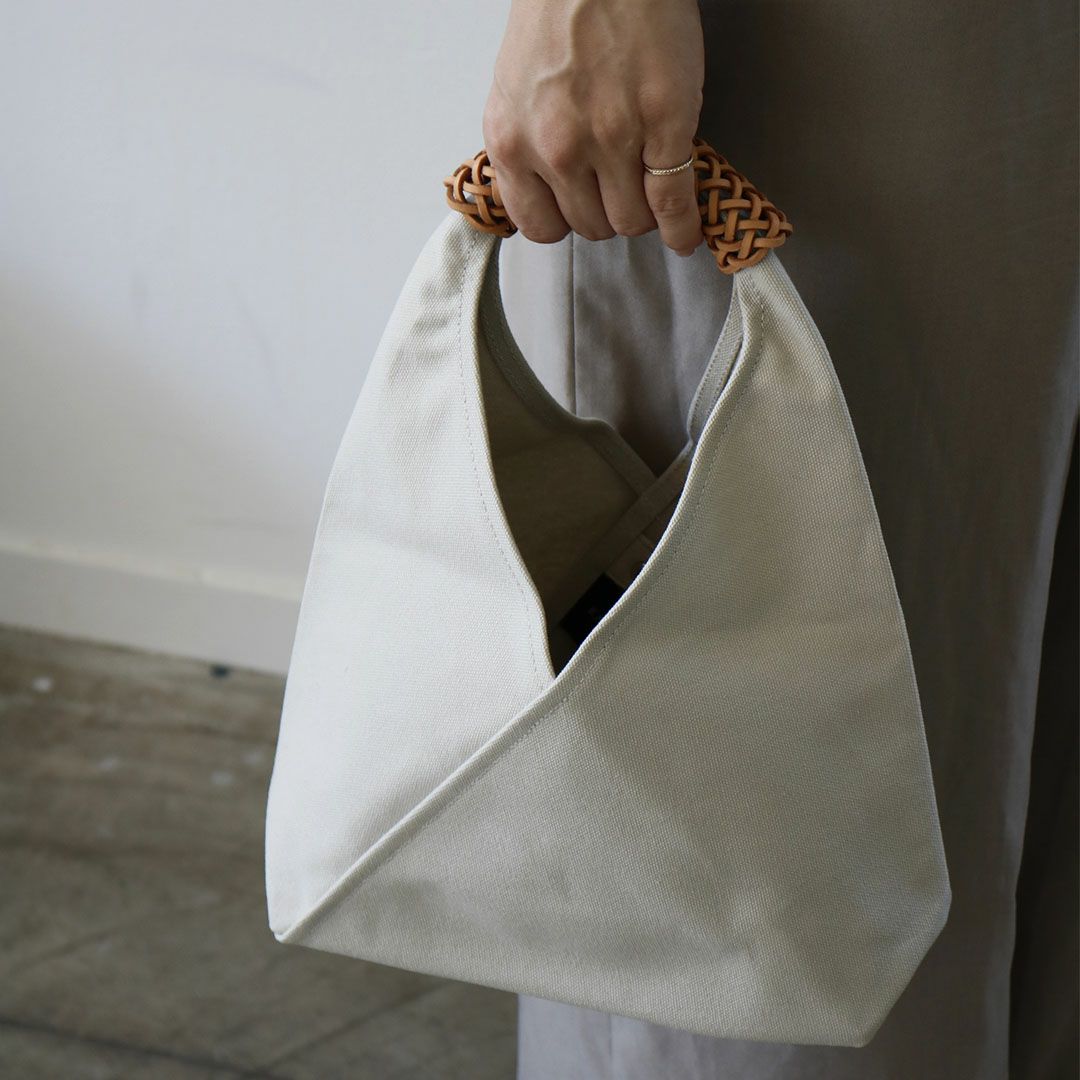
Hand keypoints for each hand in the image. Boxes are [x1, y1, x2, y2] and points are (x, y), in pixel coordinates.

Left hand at [483, 0, 704, 255]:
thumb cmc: (559, 16)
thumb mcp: (517, 91)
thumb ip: (528, 145)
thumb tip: (551, 193)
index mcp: (513, 142)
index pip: (541, 227)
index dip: (566, 221)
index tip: (580, 209)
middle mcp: (557, 149)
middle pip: (591, 227)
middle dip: (607, 213)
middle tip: (620, 187)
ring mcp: (612, 139)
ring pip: (631, 220)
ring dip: (643, 214)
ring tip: (649, 190)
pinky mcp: (663, 124)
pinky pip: (672, 201)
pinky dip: (683, 227)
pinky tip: (687, 236)